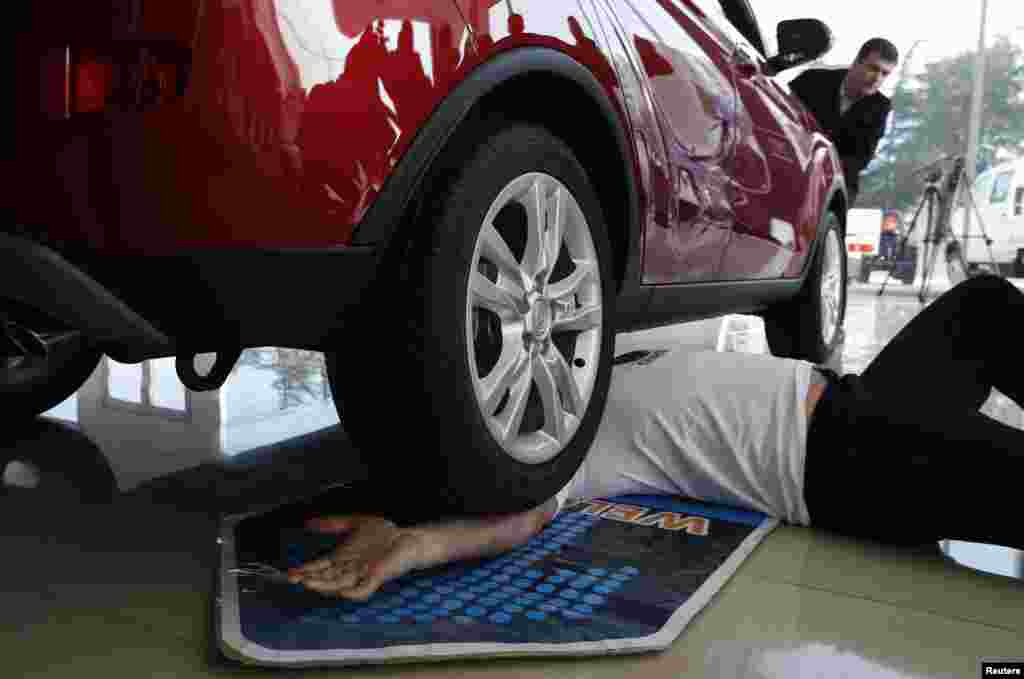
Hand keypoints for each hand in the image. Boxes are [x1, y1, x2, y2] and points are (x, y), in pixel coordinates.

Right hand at [286, 515, 429, 600]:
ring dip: (325, 586)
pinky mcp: (377, 576)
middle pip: (326, 577)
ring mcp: (362, 574)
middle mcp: (350, 568)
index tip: (290, 573)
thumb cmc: (383, 533)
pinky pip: (363, 589)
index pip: (320, 567)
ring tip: (309, 584)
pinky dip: (353, 592)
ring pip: (339, 584)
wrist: (406, 537)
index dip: (306, 571)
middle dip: (310, 579)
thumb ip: (333, 523)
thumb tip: (309, 522)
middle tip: (295, 579)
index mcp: (343, 558)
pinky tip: (342, 593)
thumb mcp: (355, 523)